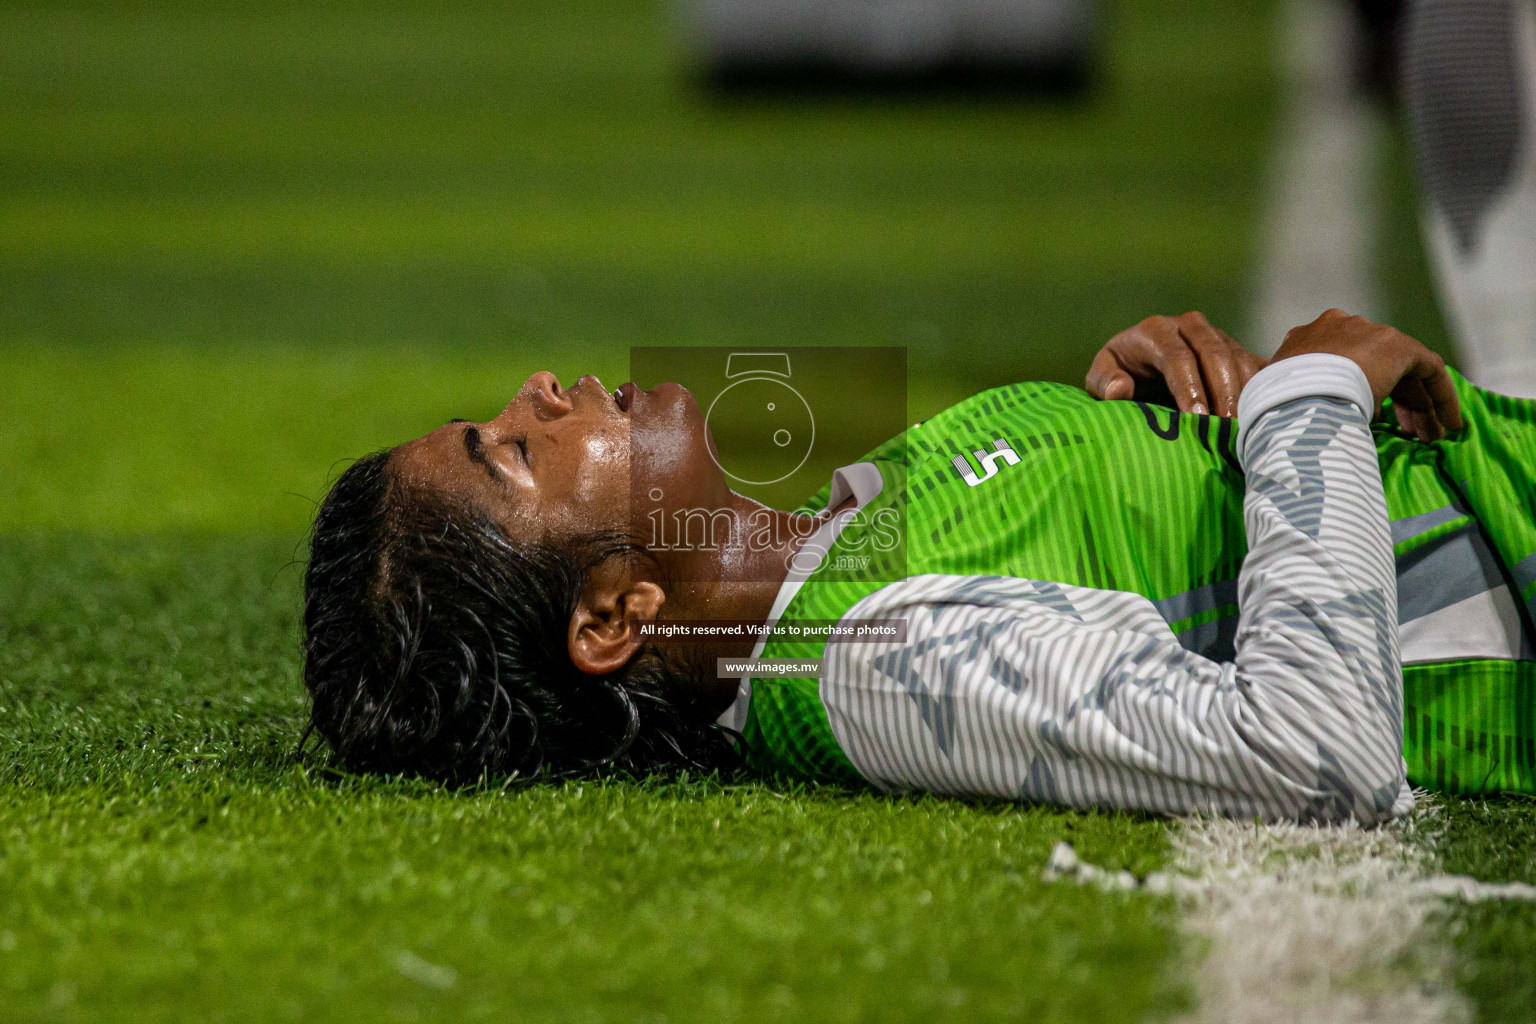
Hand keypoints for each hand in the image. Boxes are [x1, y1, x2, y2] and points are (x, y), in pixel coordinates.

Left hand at [1086, 311, 1266, 416]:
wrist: (1141, 364)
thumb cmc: (1119, 374)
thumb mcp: (1100, 379)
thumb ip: (1105, 382)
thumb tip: (1121, 389)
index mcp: (1155, 330)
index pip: (1177, 357)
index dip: (1189, 387)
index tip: (1197, 417)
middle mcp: (1190, 326)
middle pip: (1214, 354)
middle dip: (1222, 392)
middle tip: (1226, 426)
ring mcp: (1217, 335)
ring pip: (1238, 359)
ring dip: (1243, 393)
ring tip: (1243, 427)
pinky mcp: (1236, 349)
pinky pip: (1255, 366)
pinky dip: (1259, 390)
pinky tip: (1258, 416)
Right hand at [1274, 309, 1461, 441]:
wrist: (1295, 396)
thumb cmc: (1278, 407)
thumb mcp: (1278, 398)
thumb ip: (1296, 399)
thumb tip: (1296, 424)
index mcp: (1308, 339)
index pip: (1345, 365)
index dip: (1363, 394)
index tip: (1374, 423)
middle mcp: (1341, 329)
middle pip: (1378, 367)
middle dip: (1395, 404)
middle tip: (1407, 436)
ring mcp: (1370, 334)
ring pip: (1404, 371)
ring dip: (1418, 406)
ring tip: (1429, 438)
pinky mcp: (1398, 346)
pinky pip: (1428, 370)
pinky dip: (1440, 396)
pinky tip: (1448, 424)